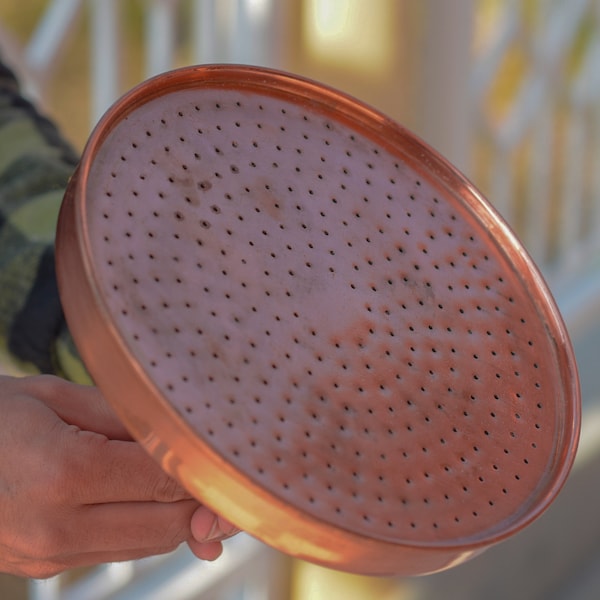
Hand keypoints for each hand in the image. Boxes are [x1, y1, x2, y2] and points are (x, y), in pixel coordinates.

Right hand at [0, 375, 238, 577]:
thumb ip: (127, 424)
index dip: (205, 471)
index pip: (165, 480)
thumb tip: (185, 450)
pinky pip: (120, 551)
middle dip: (201, 500)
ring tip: (180, 475)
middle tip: (219, 467)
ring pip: (149, 544)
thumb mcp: (58, 397)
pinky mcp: (43, 568)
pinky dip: (144, 526)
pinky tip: (144, 495)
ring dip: (175, 515)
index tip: (229, 454)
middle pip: (166, 524)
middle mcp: (57, 527)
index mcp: (64, 473)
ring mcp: (47, 556)